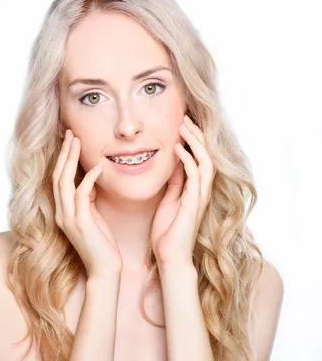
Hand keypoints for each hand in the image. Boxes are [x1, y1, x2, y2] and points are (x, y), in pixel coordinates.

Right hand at [53, 129, 122, 277]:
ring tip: (78, 141)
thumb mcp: (93, 217)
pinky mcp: (81, 223)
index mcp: (63, 211)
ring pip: (64, 182)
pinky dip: (89, 179)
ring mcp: (69, 218)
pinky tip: (98, 167)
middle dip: (64, 153)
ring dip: (71, 160)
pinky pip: (82, 195)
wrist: (104, 271)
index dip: (62, 158)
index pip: (58, 179)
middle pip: (57, 176)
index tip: (70, 140)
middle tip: (70, 133)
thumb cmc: (102, 245)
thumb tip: (90, 182)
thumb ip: (88, 200)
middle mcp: (62, 213)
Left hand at [150, 115, 216, 265]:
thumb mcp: (168, 201)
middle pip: (206, 155)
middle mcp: (201, 191)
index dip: (193, 140)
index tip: (181, 124)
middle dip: (196, 135)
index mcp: (194, 190)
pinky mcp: (194, 204)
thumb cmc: (167, 232)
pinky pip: (195, 176)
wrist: (169, 256)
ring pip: (205, 162)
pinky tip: (177, 148)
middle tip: (184, 117)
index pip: (199, 158)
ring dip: (195, 142)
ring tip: (183, 126)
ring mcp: (200, 197)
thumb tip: (172, 165)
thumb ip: (173, 184)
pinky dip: (187, 160)